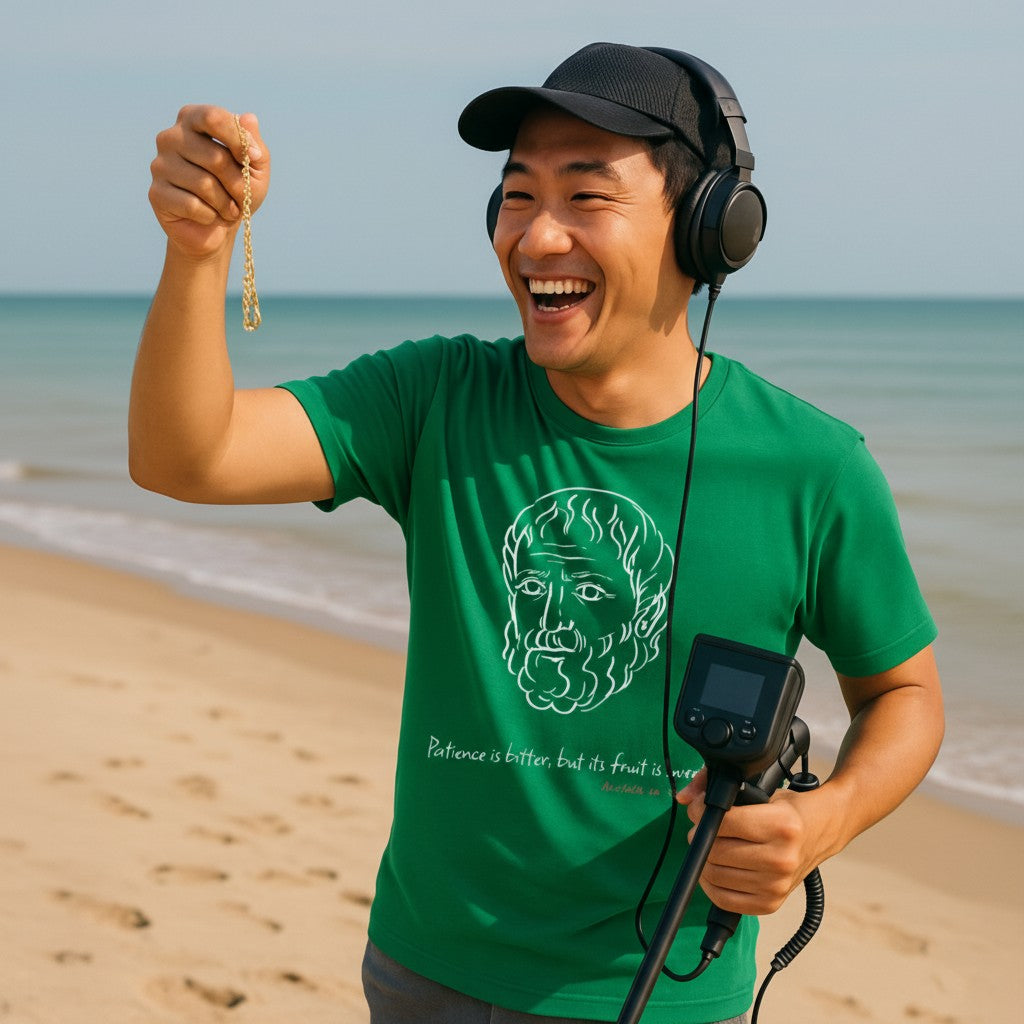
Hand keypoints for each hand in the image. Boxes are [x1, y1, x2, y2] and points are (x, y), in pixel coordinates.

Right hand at [149, 105, 269, 259]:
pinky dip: (211, 215)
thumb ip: (254, 143)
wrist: (215, 228)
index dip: (238, 140)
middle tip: (241, 196)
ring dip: (226, 204)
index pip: (213, 118)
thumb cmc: (236, 191)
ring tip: (228, 209)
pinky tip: (210, 216)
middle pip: (215, 157)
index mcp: (192, 120)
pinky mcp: (156, 193)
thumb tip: (249, 118)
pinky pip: (193, 205)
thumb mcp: (255, 168)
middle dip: (237, 183)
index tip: (254, 158)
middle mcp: (170, 137)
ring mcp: (159, 165)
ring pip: (205, 184)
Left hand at [676, 767, 822, 915]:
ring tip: (712, 845)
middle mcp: (782, 859)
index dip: (701, 812)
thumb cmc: (787, 809)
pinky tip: (716, 867)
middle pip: (716, 851)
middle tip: (704, 828)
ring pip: (715, 875)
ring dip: (704, 859)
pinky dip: (710, 885)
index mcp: (782, 826)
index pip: (725, 822)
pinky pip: (724, 900)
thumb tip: (683, 798)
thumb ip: (715, 785)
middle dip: (701, 836)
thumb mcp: (760, 788)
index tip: (699, 808)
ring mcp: (777, 885)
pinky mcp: (770, 904)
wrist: (823, 830)